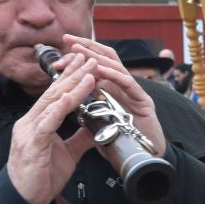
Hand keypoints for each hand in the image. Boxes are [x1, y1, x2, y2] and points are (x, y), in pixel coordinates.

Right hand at [7, 56, 102, 203]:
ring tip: (87, 71)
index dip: (71, 78)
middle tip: (88, 56)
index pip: (55, 95)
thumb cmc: (42, 177)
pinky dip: (58, 109)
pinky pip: (46, 123)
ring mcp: (28, 132)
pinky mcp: (31, 144)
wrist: (26, 201)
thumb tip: (97, 126)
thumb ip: (80, 138)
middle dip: (73, 74)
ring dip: (71, 86)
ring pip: (52, 103)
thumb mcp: (68, 154)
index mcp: (37, 123)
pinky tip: (69, 97)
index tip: (85, 63)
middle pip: (54, 93)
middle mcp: (30, 122)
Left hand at [53, 35, 166, 159]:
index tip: (59, 54)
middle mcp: (125, 89)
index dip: (79, 58)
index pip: (95, 67)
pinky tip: (99, 70)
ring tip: (79, 50)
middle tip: (67, 39)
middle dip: (86, 47)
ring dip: (97, 57)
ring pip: (117, 67)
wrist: (145, 163)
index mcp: (113, 92)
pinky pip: (128, 84)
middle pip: (106, 59)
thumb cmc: (123, 147)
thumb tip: (72, 107)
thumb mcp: (99, 126)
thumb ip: (89, 114)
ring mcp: (135, 94)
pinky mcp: (145, 103)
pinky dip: (113, 75)